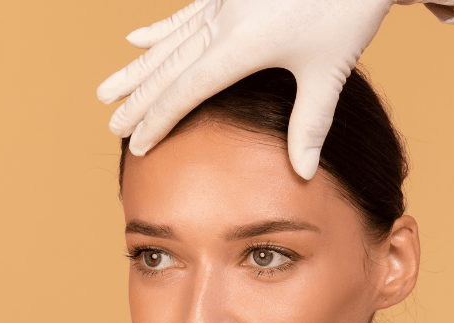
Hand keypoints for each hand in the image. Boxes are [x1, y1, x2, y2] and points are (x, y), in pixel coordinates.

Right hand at [97, 0, 453, 179]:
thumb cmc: (348, 11)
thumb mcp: (331, 70)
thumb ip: (311, 123)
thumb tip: (303, 174)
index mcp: (244, 45)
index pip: (187, 90)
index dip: (159, 119)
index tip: (136, 144)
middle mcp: (224, 19)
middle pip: (168, 67)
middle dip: (137, 100)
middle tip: (110, 127)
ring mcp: (223, 0)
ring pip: (168, 40)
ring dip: (136, 68)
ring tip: (106, 91)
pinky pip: (184, 14)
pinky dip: (159, 30)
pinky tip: (135, 38)